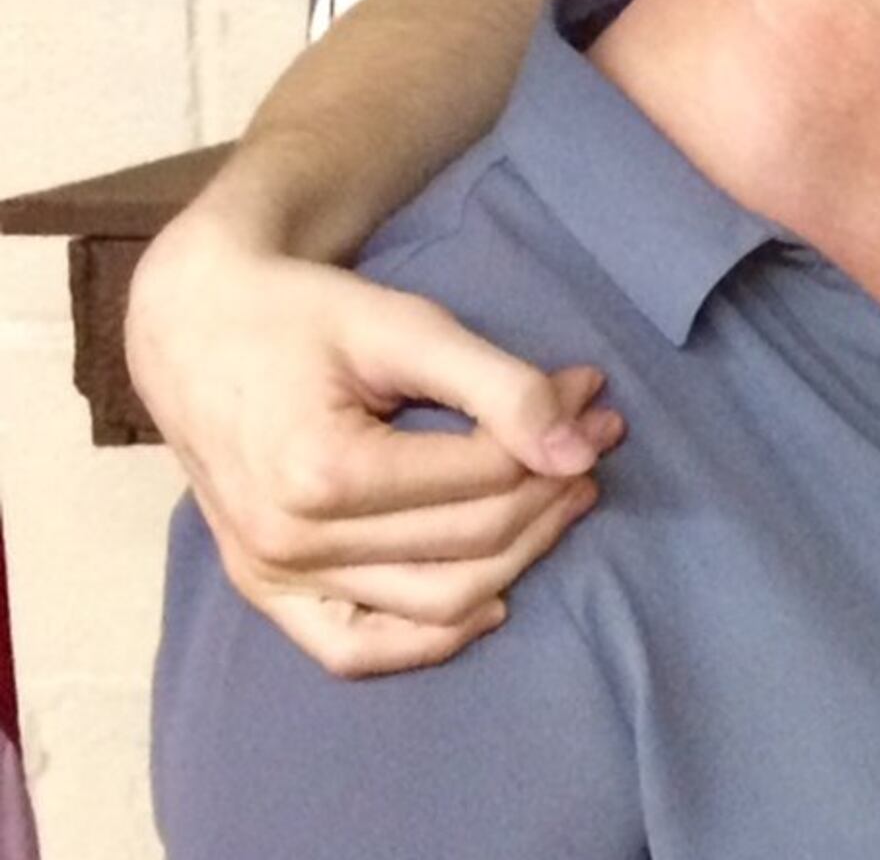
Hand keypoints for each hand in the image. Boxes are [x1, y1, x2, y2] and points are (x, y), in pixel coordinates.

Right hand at [128, 207, 621, 676]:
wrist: (197, 331)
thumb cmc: (302, 317)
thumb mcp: (404, 327)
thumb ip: (497, 386)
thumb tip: (580, 450)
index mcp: (321, 473)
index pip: (484, 478)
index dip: (556, 435)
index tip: (592, 393)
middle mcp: (291, 542)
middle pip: (473, 542)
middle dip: (552, 489)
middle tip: (595, 436)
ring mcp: (273, 577)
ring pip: (438, 602)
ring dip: (521, 554)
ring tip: (562, 495)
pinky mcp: (265, 592)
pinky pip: (355, 650)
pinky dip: (432, 639)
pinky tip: (492, 600)